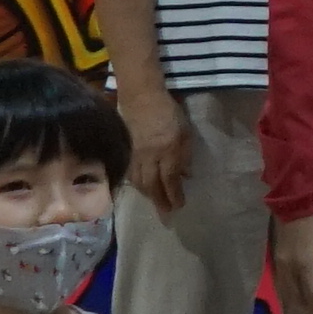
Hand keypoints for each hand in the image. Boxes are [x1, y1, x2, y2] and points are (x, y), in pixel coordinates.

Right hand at [119, 88, 189, 211]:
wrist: (142, 98)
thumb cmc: (169, 113)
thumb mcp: (186, 132)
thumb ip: (185, 155)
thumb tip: (185, 176)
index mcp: (168, 150)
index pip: (171, 179)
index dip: (174, 195)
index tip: (179, 206)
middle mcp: (151, 156)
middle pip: (153, 185)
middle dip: (160, 201)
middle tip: (166, 214)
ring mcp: (136, 154)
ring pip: (140, 182)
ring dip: (148, 195)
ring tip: (156, 203)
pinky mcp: (127, 152)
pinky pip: (131, 174)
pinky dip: (138, 185)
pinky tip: (143, 189)